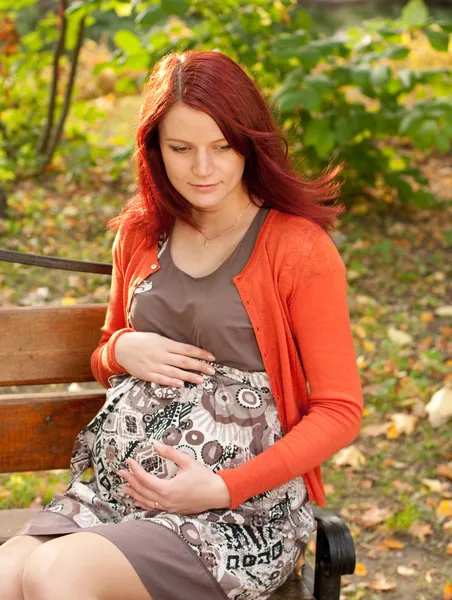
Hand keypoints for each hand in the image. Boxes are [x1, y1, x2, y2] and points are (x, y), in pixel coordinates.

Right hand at [114, 331, 215, 386]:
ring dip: (189, 376)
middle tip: (212, 371)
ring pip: (174, 372)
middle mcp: (161, 354)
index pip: (187, 349)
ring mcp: (154, 365)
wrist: (121, 348)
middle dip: (199, 366)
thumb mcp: (158, 338)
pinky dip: (171, 382)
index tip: (212, 357)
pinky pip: (161, 379)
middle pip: (184, 361)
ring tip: (201, 380)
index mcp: (165, 344)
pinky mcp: (147, 374)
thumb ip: (172, 345)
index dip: (200, 354)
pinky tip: (181, 385)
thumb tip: (189, 351)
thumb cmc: (142, 341)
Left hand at [116, 441, 230, 514]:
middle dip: (130, 481)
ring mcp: (169, 508)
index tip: (129, 461)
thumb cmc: (204, 478)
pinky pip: (153, 508)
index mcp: (168, 489)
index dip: (135, 470)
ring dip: (134, 494)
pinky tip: (138, 500)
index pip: (146, 479)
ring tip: (123, 488)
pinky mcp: (173, 511)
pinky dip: (143, 503)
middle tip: (120, 473)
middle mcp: (166, 501)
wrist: (217, 494)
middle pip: (143, 491)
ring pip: (146, 502)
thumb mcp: (187, 461)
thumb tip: (155, 444)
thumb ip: (170, 453)